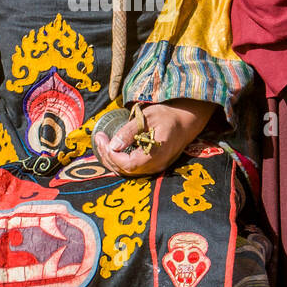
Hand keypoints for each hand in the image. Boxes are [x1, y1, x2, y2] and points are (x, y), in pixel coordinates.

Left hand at [92, 99, 215, 176]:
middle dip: (108, 156)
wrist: (187, 120)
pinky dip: (120, 160)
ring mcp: (156, 167)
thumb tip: (113, 145)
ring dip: (112, 159)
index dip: (111, 154)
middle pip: (125, 170)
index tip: (102, 138)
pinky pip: (133, 168)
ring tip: (103, 142)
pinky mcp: (154, 165)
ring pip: (128, 171)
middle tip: (99, 138)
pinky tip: (114, 148)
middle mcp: (156, 165)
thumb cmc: (168, 116)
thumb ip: (129, 132)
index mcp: (155, 154)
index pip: (128, 164)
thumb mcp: (147, 117)